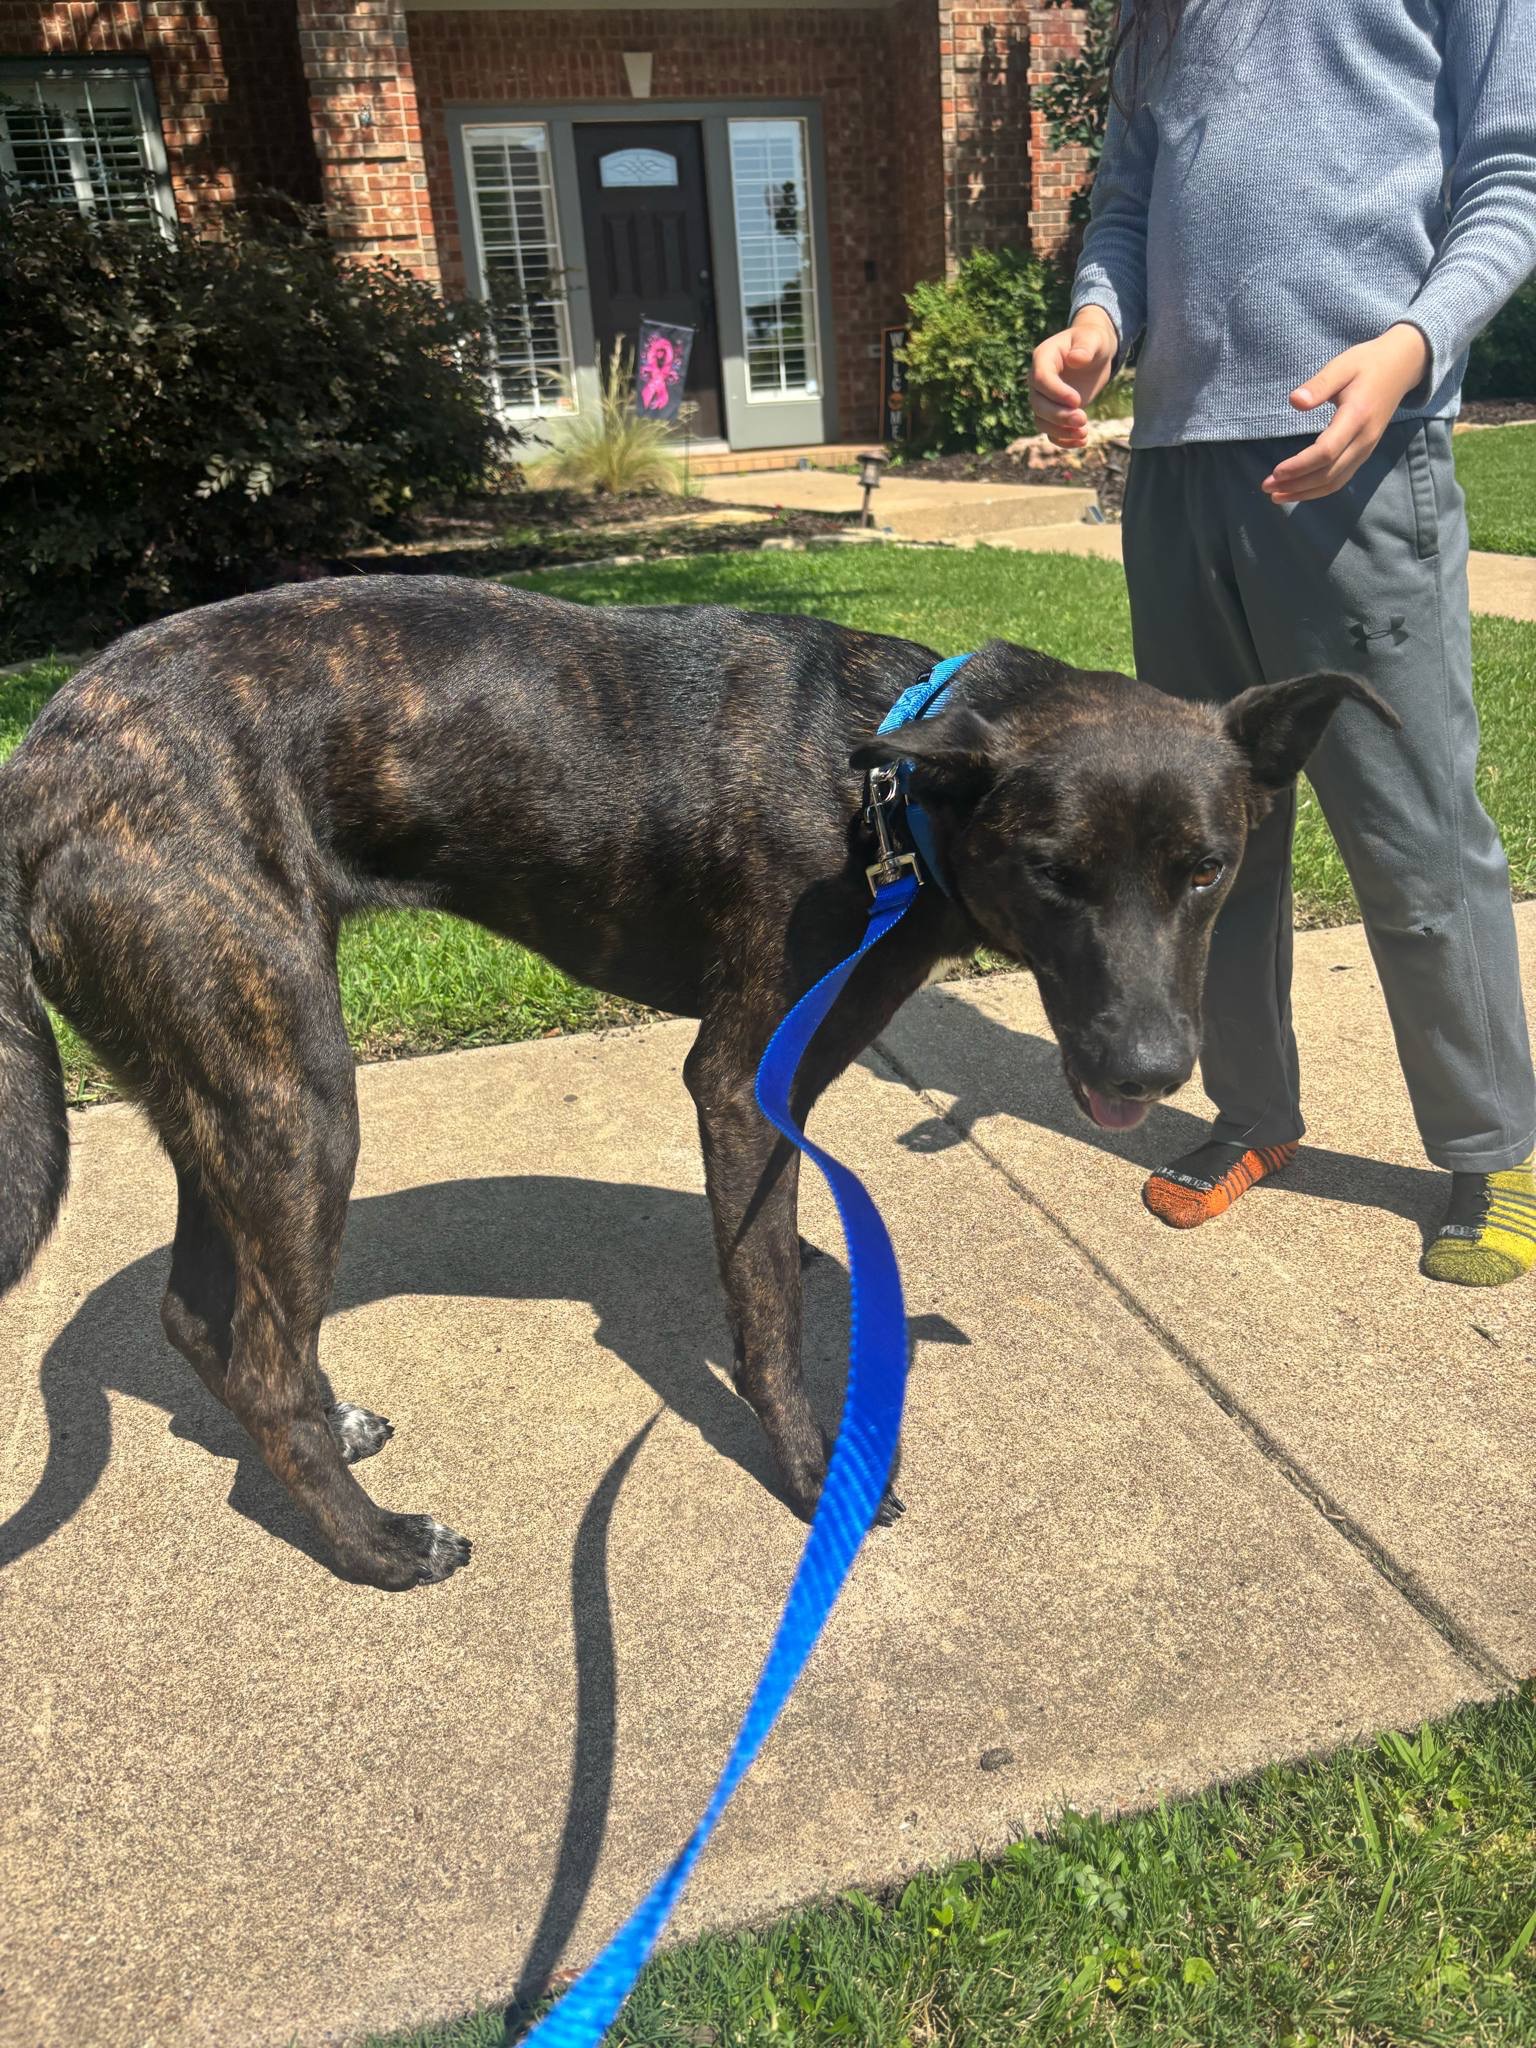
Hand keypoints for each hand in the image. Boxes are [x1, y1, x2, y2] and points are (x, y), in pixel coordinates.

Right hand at [1029, 308, 1118, 448]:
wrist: (1094, 352)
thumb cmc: (1092, 341)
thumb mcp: (1092, 339)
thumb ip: (1085, 347)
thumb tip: (1076, 359)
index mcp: (1043, 358)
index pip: (1040, 379)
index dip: (1056, 392)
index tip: (1077, 401)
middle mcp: (1038, 380)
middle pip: (1038, 404)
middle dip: (1059, 416)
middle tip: (1083, 419)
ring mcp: (1044, 398)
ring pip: (1041, 421)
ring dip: (1061, 431)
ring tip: (1084, 433)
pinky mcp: (1054, 412)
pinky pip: (1051, 431)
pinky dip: (1064, 440)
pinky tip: (1082, 440)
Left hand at [1262, 324, 1430, 503]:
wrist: (1402, 366)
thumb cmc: (1367, 364)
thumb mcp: (1342, 365)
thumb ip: (1319, 385)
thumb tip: (1295, 401)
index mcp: (1357, 417)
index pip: (1326, 451)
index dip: (1300, 465)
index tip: (1276, 471)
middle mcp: (1364, 439)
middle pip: (1328, 473)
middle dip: (1296, 484)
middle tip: (1266, 487)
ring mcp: (1366, 449)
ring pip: (1334, 481)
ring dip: (1305, 492)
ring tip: (1277, 495)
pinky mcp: (1364, 453)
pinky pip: (1341, 479)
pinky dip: (1318, 489)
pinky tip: (1299, 490)